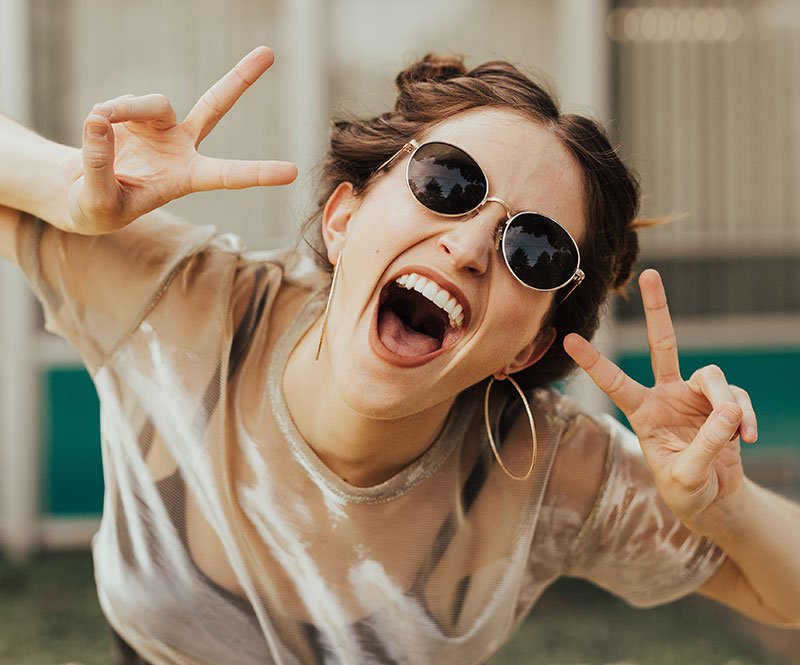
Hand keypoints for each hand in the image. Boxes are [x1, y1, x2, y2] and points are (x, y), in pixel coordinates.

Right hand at [68, 46, 296, 233]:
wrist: (84, 193)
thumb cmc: (99, 208)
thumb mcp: (97, 201)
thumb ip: (99, 165)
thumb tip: (98, 120)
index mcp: (187, 178)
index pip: (228, 175)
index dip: (258, 173)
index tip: (291, 172)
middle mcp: (182, 148)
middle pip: (215, 106)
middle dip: (240, 78)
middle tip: (268, 52)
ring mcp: (161, 127)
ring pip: (153, 103)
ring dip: (125, 109)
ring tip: (100, 122)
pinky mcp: (136, 114)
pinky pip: (122, 103)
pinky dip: (107, 112)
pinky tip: (97, 127)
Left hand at [564, 269, 757, 531]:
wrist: (714, 500)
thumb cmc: (686, 490)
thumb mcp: (686, 476)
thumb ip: (706, 445)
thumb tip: (729, 410)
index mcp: (642, 412)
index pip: (614, 382)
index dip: (593, 361)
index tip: (569, 339)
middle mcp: (665, 396)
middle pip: (662, 344)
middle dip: (657, 309)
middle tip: (651, 274)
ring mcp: (695, 396)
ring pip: (712, 376)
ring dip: (727, 402)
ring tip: (735, 432)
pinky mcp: (723, 403)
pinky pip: (737, 398)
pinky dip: (744, 417)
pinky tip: (746, 438)